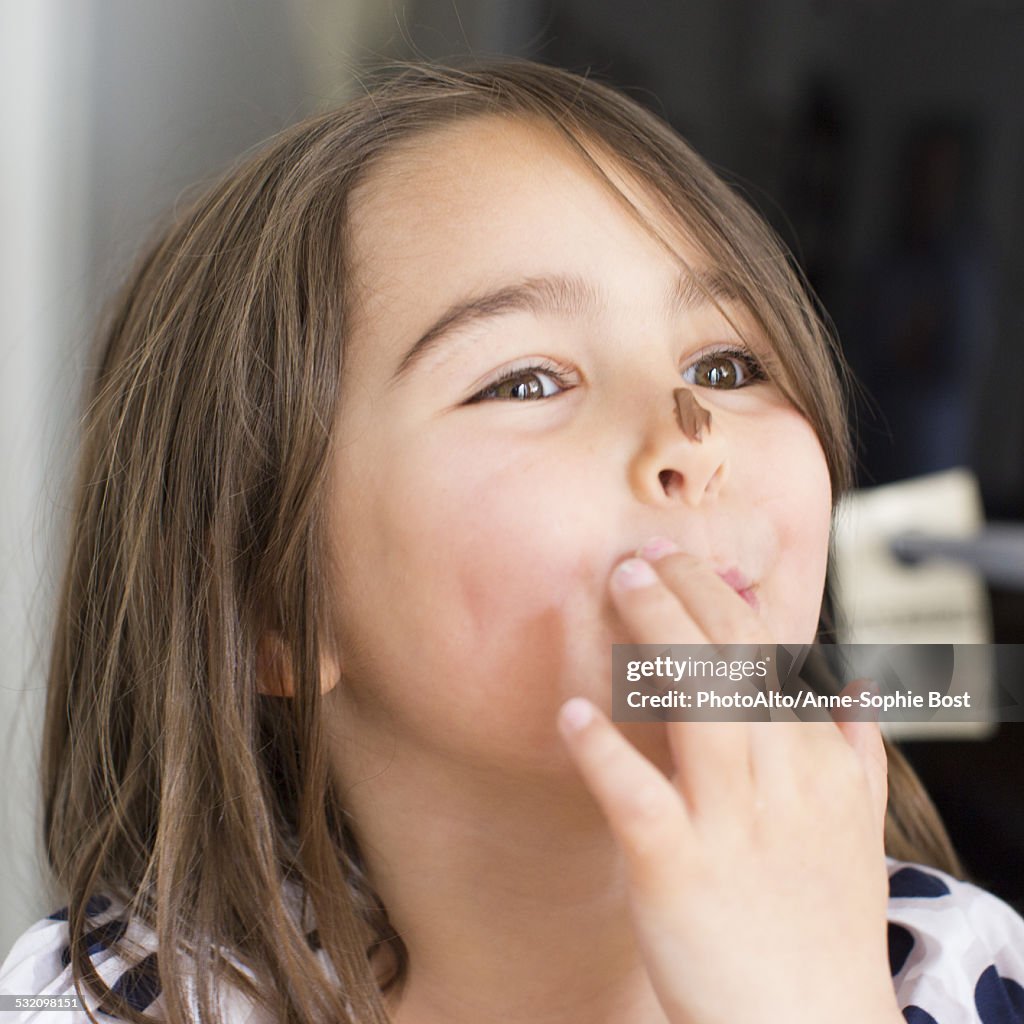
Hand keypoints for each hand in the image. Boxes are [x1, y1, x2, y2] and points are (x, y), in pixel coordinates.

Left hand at [556, 546, 902, 1023]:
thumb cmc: (824, 924)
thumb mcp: (860, 832)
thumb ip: (856, 752)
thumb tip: (850, 685)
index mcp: (821, 765)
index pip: (772, 656)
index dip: (723, 598)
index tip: (684, 561)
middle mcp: (783, 782)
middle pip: (735, 661)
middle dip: (687, 595)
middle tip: (639, 555)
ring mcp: (731, 824)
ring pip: (698, 704)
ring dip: (654, 635)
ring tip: (615, 585)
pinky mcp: (678, 870)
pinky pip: (639, 798)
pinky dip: (604, 752)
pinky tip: (572, 713)